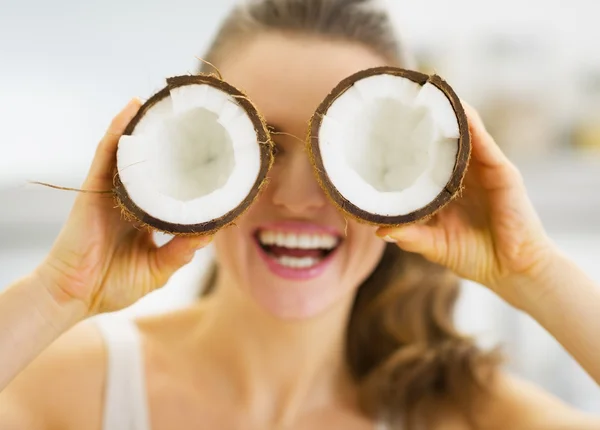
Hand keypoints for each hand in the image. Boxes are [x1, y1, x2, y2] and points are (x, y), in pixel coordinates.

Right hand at [36, 99, 212, 316]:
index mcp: (147, 217)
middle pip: (157, 165)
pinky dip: (119, 129)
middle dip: (176, 147)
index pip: (175, 190)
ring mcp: (113, 190)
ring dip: (149, 127)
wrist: (75, 295)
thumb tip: (210, 231)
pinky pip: (107, 152)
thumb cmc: (113, 284)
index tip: (221, 167)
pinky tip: (133, 108)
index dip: (195, 178)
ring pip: (134, 152)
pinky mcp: (95, 187)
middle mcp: (132, 199)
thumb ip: (182, 250)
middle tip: (202, 126)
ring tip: (171, 105)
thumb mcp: (158, 268)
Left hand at [377, 103, 557, 307]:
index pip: (422, 159)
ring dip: (446, 112)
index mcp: (444, 188)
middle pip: (441, 140)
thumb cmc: (473, 256)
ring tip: (423, 93)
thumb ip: (410, 236)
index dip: (405, 144)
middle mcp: (463, 174)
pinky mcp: (502, 171)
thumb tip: (380, 231)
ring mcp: (483, 170)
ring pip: (463, 133)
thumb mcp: (434, 245)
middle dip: (422, 122)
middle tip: (397, 101)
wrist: (512, 270)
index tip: (381, 128)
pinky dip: (470, 122)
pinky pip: (484, 141)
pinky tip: (456, 107)